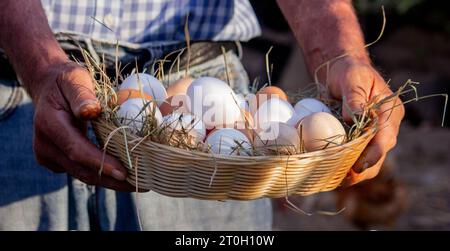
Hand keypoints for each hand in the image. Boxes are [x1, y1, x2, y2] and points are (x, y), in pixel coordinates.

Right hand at [30, 60, 135, 190]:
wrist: (48, 88)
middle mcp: (45, 145)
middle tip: (140, 184)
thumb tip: (90, 111)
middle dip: (111, 180)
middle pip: (81, 170)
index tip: (123, 173)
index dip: (100, 163)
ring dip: (109, 180)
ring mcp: (48, 155)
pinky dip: (102, 173)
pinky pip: (81, 170)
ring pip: (82, 174)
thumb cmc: (67, 81)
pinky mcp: (55, 161)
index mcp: (49, 124)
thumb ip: (82, 94)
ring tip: (137, 183)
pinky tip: (123, 174)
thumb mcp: (75, 78)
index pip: (77, 150)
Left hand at [328, 57, 404, 185]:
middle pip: (380, 154)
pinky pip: (358, 156)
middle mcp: (386, 126)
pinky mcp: (361, 138)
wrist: (341, 71)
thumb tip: (354, 118)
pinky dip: (348, 166)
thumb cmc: (348, 72)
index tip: (359, 165)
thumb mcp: (352, 79)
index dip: (374, 154)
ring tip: (338, 179)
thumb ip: (354, 97)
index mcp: (390, 111)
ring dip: (356, 172)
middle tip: (345, 178)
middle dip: (364, 169)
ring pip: (370, 160)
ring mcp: (374, 134)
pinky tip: (334, 172)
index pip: (386, 137)